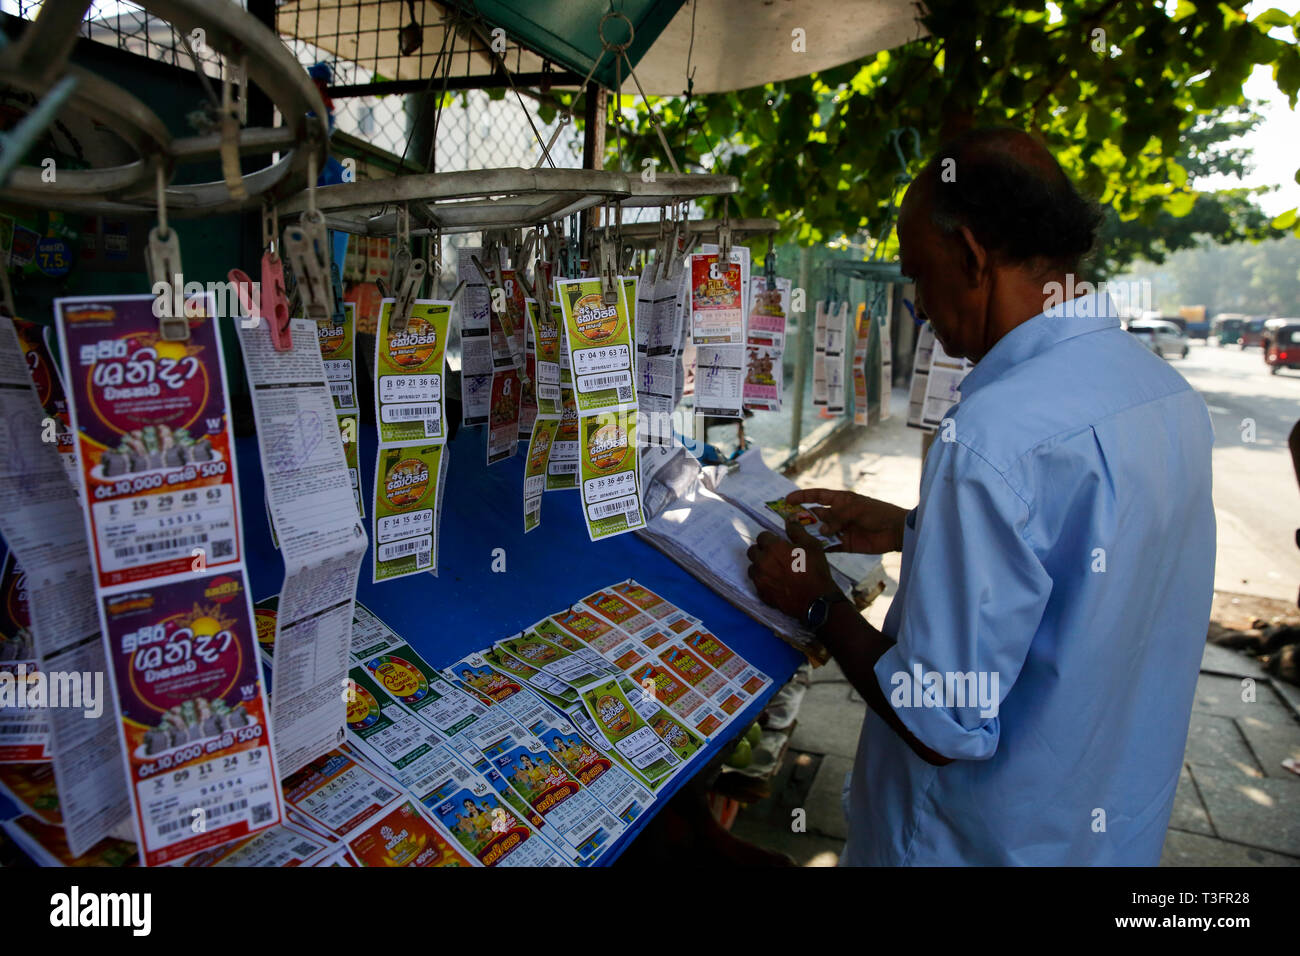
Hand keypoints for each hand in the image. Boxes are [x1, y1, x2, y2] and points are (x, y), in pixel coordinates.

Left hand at [746, 519, 839, 619]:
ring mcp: (760, 579)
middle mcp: (762, 562)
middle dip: (762, 551)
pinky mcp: (761, 593)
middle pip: (753, 551)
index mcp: (773, 548)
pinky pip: (757, 583)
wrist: (817, 600)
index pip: (762, 536)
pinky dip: (763, 581)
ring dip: (760, 566)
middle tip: (776, 556)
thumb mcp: (811, 545)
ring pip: (752, 568)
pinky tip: (776, 582)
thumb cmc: (815, 570)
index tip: (779, 544)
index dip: (771, 539)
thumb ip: (797, 530)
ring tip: (775, 570)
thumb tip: (790, 519)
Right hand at [784, 488, 908, 553]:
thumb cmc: (877, 513)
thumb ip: (836, 518)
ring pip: (820, 531)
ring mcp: (840, 530)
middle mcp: (837, 514)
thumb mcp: (855, 510)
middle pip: (815, 515)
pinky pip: (829, 547)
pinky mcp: (845, 544)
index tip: (787, 500)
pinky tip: (810, 551)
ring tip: (795, 538)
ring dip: (809, 534)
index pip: (816, 496)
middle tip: (787, 522)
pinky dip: (821, 549)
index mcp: (840, 501)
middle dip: (802, 517)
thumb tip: (821, 530)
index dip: (801, 497)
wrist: (895, 531)